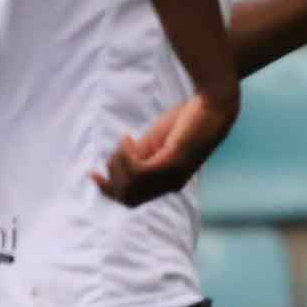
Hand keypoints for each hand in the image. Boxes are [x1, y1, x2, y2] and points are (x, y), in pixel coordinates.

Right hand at [93, 88, 238, 206]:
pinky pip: (136, 171)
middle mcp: (170, 186)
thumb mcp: (157, 141)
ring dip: (119, 161)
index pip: (132, 199)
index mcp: (168, 183)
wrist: (213, 107)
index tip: (92, 174)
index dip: (109, 190)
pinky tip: (129, 138)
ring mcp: (172, 178)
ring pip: (129, 185)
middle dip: (112, 174)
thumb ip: (139, 155)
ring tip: (127, 140)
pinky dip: (125, 153)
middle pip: (126, 197)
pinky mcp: (172, 165)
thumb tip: (116, 163)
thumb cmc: (187, 120)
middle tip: (118, 148)